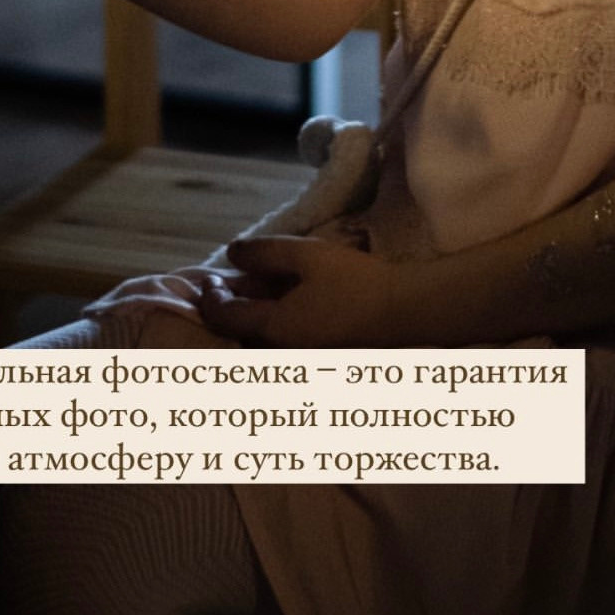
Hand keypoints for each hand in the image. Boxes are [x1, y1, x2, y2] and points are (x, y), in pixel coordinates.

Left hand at [198, 236, 398, 346]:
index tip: (208, 279)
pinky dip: (275, 328)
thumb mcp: (308, 256)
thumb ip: (265, 253)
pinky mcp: (319, 360)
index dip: (209, 297)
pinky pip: (282, 346)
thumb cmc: (355, 283)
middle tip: (231, 285)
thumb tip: (232, 253)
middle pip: (239, 337)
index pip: (223, 318)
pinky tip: (289, 306)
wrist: (406, 313)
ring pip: (261, 344)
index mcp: (274, 330)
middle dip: (229, 311)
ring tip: (260, 292)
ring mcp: (301, 361)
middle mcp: (282, 354)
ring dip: (252, 320)